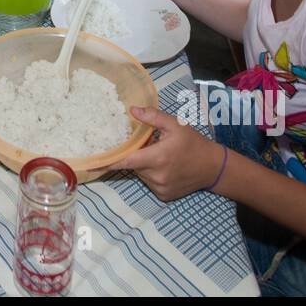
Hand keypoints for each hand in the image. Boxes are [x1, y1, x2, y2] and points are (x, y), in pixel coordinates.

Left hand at [110, 107, 224, 200]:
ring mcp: (160, 188)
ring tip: (162, 156)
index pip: (126, 161)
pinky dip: (152, 174)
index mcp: (158, 157)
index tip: (92, 162)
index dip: (109, 161)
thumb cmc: (193, 143)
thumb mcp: (176, 125)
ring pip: (141, 174)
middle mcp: (156, 176)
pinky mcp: (164, 195)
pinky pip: (149, 183)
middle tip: (151, 146)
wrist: (213, 167)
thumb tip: (132, 110)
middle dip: (137, 155)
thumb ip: (153, 117)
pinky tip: (166, 168)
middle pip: (134, 165)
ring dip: (145, 165)